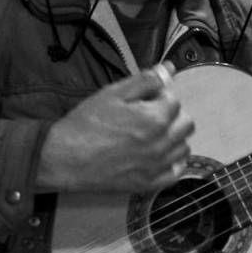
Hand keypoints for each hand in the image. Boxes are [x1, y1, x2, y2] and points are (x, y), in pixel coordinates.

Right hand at [36, 64, 194, 193]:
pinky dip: (172, 162)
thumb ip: (145, 81)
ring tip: (151, 135)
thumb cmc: (86, 124)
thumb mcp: (113, 94)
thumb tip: (170, 68)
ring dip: (174, 137)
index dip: (158, 97)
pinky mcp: (150, 183)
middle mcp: (162, 143)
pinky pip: (176, 171)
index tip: (143, 101)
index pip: (175, 100)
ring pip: (184, 147)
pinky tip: (157, 155)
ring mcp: (158, 166)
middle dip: (171, 115)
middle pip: (186, 123)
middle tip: (148, 116)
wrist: (65, 159)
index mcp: (155, 118)